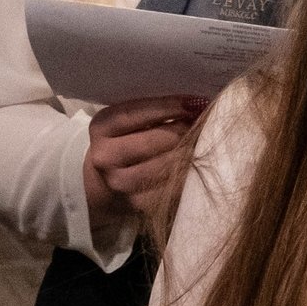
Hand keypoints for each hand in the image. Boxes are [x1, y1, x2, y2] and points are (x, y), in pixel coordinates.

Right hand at [82, 95, 205, 230]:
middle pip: (158, 140)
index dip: (171, 106)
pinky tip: (194, 166)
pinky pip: (172, 186)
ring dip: (190, 152)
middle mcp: (106, 156)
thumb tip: (196, 104)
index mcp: (102, 127)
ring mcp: (120, 182)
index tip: (198, 102)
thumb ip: (153, 111)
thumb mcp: (128, 122)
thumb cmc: (125, 142)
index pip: (138, 113)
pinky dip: (188, 175)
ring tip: (201, 144)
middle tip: (204, 124)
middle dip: (186, 130)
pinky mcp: (138, 203)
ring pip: (168, 164)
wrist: (103, 181)